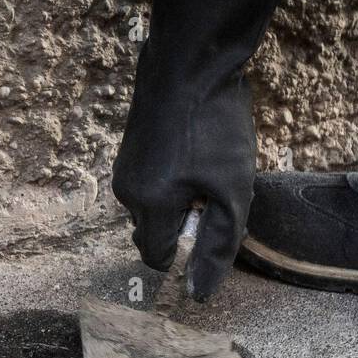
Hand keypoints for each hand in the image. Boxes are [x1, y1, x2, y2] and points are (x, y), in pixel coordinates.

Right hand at [112, 0, 280, 301]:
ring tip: (208, 167)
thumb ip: (217, 249)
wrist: (192, 62)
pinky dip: (174, 180)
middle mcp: (127, 193)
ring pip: (155, 207)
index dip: (187, 253)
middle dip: (186, 224)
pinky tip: (196, 152)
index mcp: (147, 208)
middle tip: (216, 193)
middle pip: (156, 233)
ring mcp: (125, 168)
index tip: (211, 227)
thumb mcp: (232, 194)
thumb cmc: (214, 127)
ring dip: (182, 200)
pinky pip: (152, 183)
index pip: (157, 258)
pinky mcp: (130, 149)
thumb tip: (199, 296)